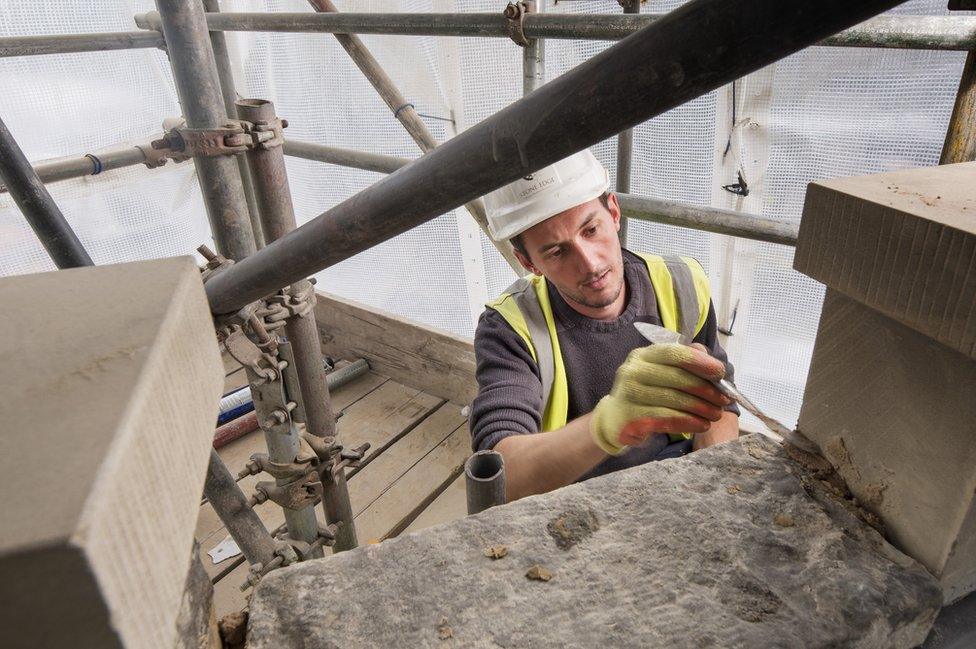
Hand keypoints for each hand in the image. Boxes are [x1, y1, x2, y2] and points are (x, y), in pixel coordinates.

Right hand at [590, 343, 730, 454]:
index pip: (673, 353)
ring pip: (674, 400)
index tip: (720, 373)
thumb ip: (683, 362)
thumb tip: (709, 359)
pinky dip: (688, 422)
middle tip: (724, 400)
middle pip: (677, 378)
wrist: (615, 419)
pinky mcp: (631, 417)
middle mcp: (632, 371)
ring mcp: (629, 394)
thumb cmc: (645, 394)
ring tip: (715, 415)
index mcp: (643, 356)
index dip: (699, 362)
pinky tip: (701, 425)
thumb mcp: (660, 373)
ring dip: (701, 409)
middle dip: (706, 390)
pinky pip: (666, 419)